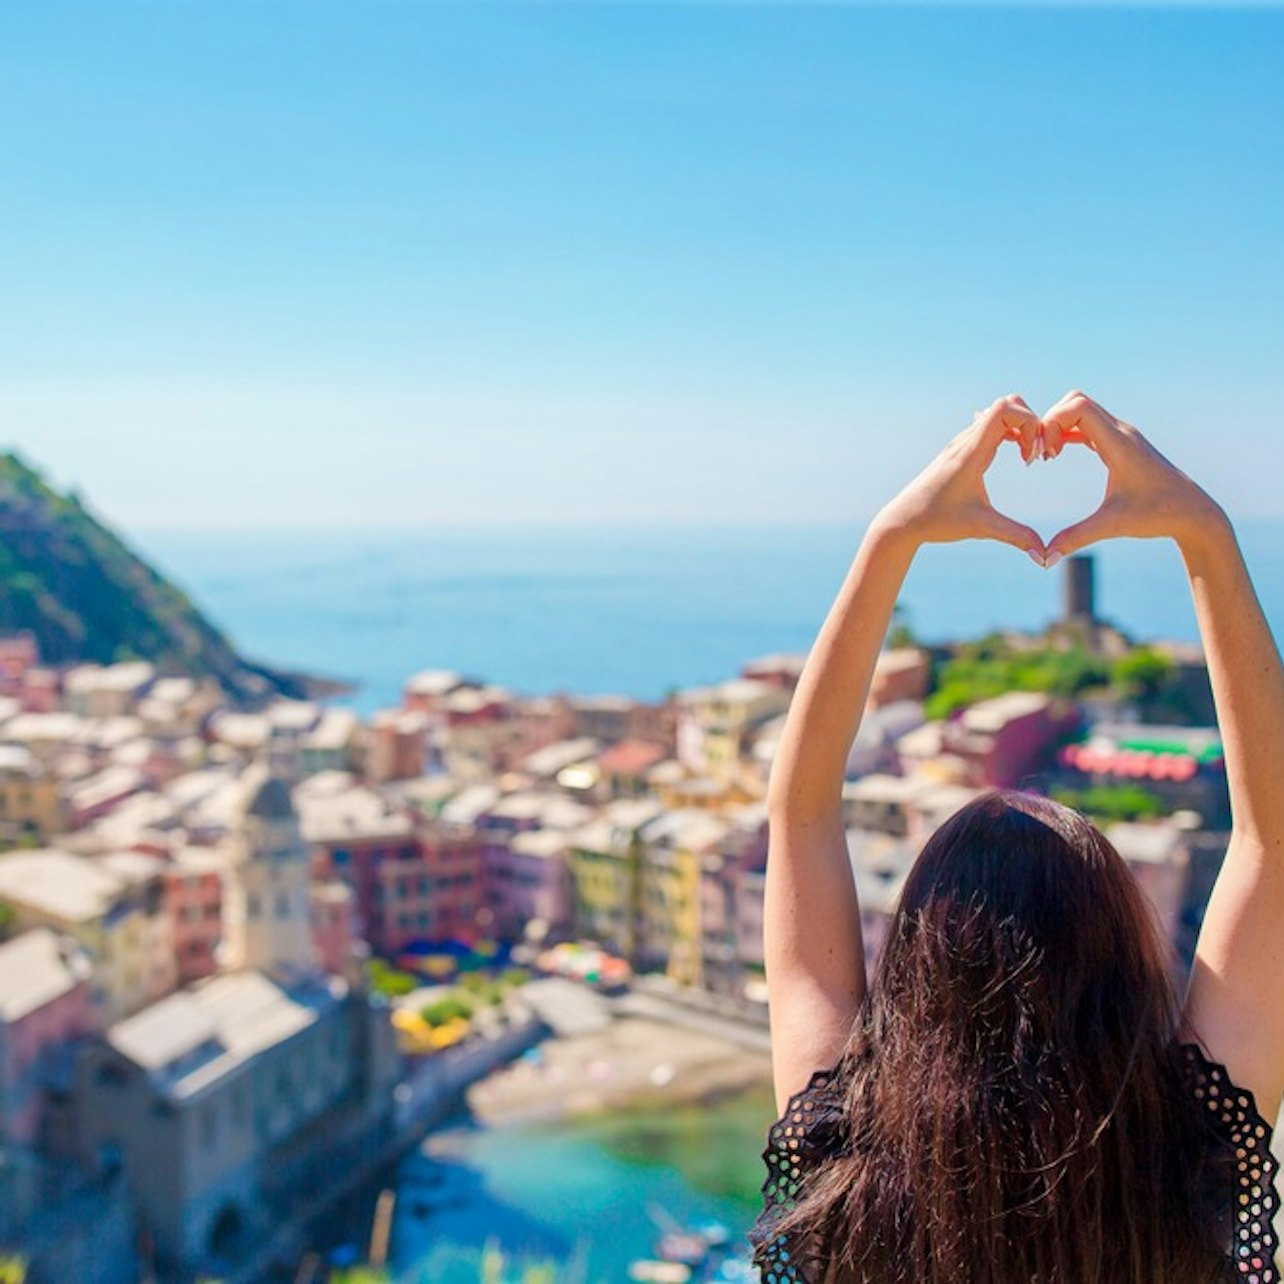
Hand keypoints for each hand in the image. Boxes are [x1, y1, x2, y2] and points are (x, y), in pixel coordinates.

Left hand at [873, 394, 1045, 558]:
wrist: (903, 521)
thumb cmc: (937, 521)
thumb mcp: (980, 528)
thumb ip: (1015, 537)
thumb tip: (1043, 556)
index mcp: (971, 452)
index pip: (1005, 409)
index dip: (1030, 424)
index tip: (1033, 457)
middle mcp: (966, 440)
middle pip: (1008, 403)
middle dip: (1031, 423)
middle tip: (1036, 455)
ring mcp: (963, 442)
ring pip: (1000, 412)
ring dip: (1022, 428)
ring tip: (1029, 458)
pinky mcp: (961, 449)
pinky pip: (992, 425)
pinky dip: (1011, 433)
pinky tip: (1017, 457)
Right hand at [1040, 391, 1228, 563]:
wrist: (1193, 512)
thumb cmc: (1157, 515)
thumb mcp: (1112, 526)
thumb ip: (1075, 538)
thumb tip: (1045, 559)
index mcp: (1119, 444)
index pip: (1077, 407)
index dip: (1051, 423)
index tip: (1044, 454)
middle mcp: (1121, 432)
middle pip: (1076, 400)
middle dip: (1050, 421)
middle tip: (1041, 453)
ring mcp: (1122, 435)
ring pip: (1082, 409)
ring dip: (1059, 426)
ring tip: (1048, 455)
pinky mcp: (1122, 443)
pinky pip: (1088, 424)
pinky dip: (1069, 432)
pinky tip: (1058, 454)